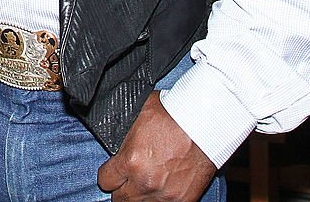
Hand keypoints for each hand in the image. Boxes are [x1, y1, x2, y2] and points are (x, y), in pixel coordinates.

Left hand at [97, 91, 215, 200]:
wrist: (203, 125)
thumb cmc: (172, 115)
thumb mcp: (138, 118)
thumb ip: (124, 138)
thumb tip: (116, 143)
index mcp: (131, 160)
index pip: (106, 181)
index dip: (108, 175)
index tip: (113, 171)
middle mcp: (145, 182)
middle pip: (120, 199)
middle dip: (121, 189)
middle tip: (126, 180)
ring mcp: (165, 195)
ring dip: (139, 197)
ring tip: (144, 184)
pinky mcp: (183, 200)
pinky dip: (159, 200)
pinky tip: (160, 189)